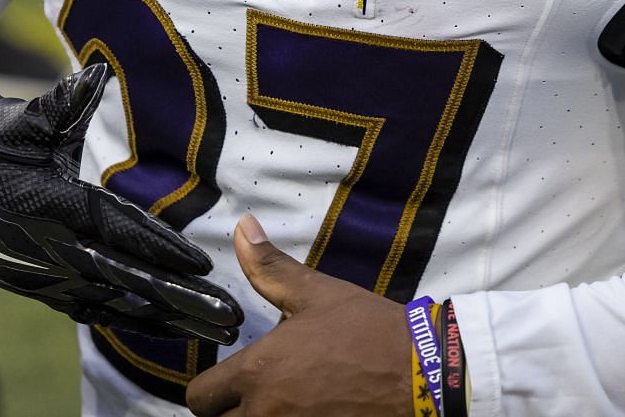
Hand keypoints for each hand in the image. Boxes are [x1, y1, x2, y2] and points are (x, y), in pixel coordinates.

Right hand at [0, 64, 242, 344]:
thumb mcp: (15, 125)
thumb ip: (58, 106)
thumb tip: (92, 75)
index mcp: (52, 208)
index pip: (117, 231)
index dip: (160, 249)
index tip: (203, 264)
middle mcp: (57, 253)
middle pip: (130, 280)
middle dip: (183, 298)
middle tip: (231, 315)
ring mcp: (55, 280)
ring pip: (124, 305)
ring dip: (175, 319)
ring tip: (222, 330)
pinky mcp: (53, 293)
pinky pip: (105, 314)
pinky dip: (142, 324)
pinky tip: (179, 332)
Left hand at [185, 216, 415, 416]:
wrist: (424, 375)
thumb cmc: (370, 332)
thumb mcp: (317, 294)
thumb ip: (269, 267)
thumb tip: (243, 226)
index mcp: (258, 372)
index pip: (200, 398)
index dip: (212, 388)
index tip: (231, 380)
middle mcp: (266, 414)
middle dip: (230, 412)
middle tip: (254, 396)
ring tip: (280, 406)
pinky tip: (307, 415)